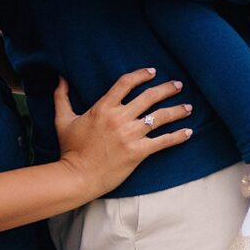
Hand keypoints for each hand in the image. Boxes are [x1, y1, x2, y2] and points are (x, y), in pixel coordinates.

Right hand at [54, 70, 192, 196]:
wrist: (76, 177)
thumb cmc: (69, 149)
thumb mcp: (63, 120)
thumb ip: (61, 98)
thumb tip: (60, 79)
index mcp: (103, 108)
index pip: (126, 83)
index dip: (141, 75)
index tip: (153, 72)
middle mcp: (120, 118)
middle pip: (149, 97)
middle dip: (167, 88)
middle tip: (178, 85)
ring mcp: (130, 135)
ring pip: (161, 117)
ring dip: (178, 110)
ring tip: (189, 107)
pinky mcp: (138, 152)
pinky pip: (163, 141)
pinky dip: (178, 136)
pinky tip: (189, 132)